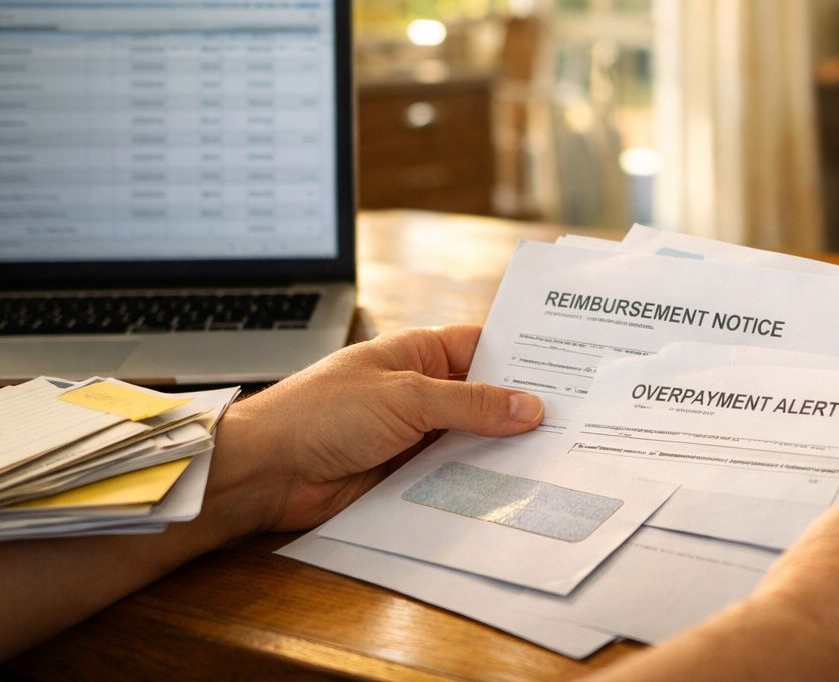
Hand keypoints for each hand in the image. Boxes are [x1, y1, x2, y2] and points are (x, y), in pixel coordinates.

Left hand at [209, 324, 543, 535]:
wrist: (264, 471)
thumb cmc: (320, 413)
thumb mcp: (406, 397)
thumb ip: (470, 403)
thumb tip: (528, 406)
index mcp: (419, 353)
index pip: (484, 348)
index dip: (524, 359)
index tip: (570, 373)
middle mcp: (420, 391)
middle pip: (484, 399)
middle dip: (520, 411)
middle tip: (573, 423)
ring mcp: (413, 434)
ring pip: (472, 440)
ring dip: (500, 451)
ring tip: (554, 460)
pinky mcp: (404, 473)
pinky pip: (451, 475)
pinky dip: (475, 482)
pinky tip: (509, 491)